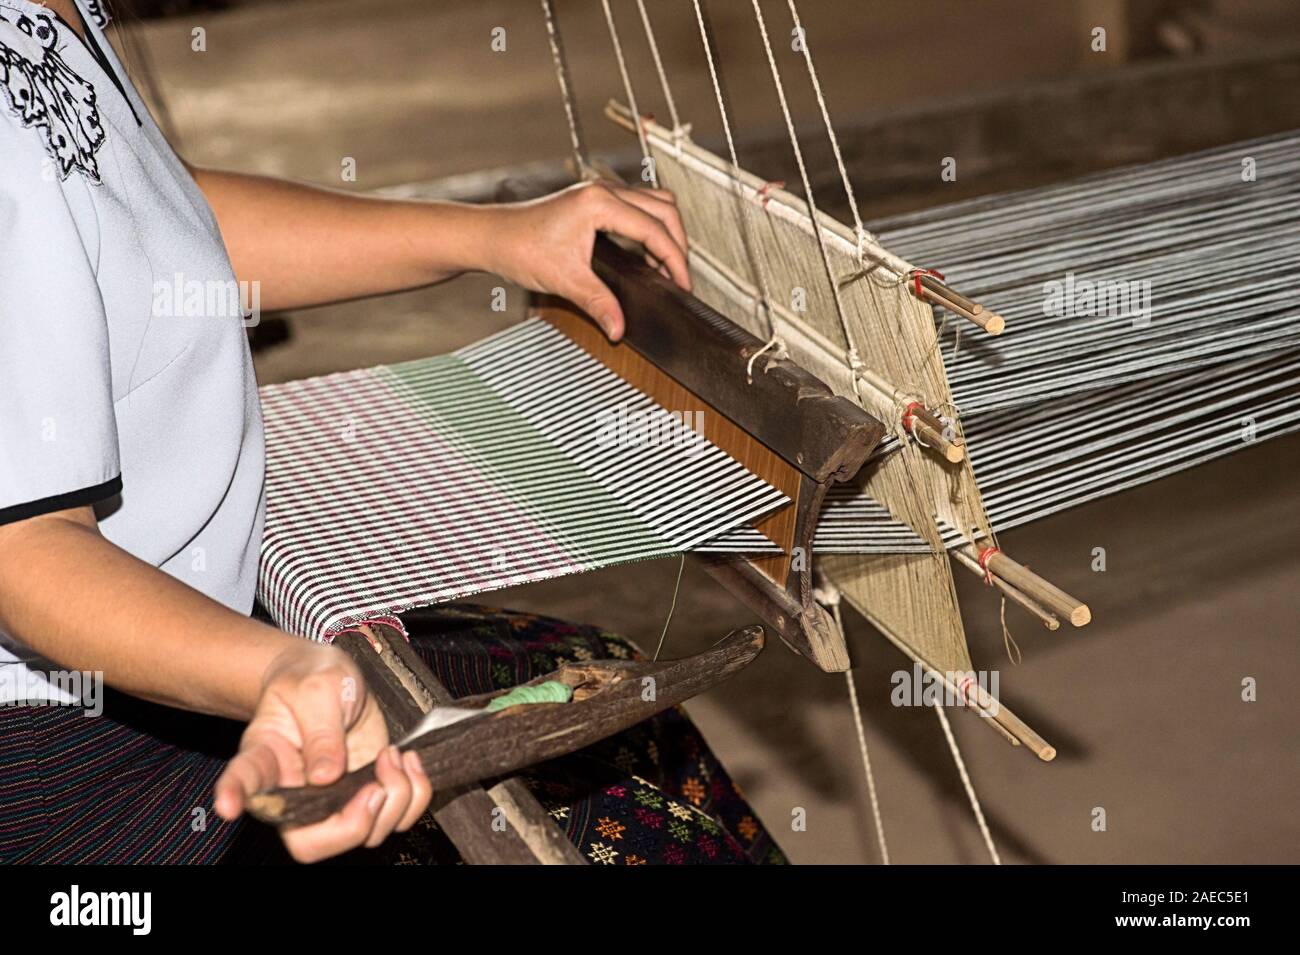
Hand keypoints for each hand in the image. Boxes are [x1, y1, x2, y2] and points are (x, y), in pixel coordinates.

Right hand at [213, 641, 431, 862]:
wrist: (331, 678)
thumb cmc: (313, 679)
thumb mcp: (318, 689)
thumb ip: (322, 730)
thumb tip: (325, 776)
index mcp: (266, 757)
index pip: (244, 780)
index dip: (235, 796)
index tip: (229, 806)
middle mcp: (294, 791)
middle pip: (310, 843)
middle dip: (353, 825)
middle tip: (375, 785)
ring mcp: (332, 800)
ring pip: (362, 836)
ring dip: (395, 801)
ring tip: (393, 756)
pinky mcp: (364, 794)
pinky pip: (395, 818)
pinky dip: (414, 796)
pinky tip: (408, 763)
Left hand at [485, 181, 691, 340]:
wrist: (492, 236)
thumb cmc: (519, 247)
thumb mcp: (566, 280)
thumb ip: (599, 304)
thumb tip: (619, 327)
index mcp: (600, 203)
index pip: (655, 229)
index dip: (675, 259)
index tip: (683, 283)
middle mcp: (603, 190)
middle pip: (664, 209)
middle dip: (678, 243)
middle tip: (680, 276)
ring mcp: (599, 192)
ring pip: (653, 203)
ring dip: (665, 232)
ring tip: (666, 266)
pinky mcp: (594, 199)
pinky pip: (637, 207)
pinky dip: (649, 228)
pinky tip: (645, 255)